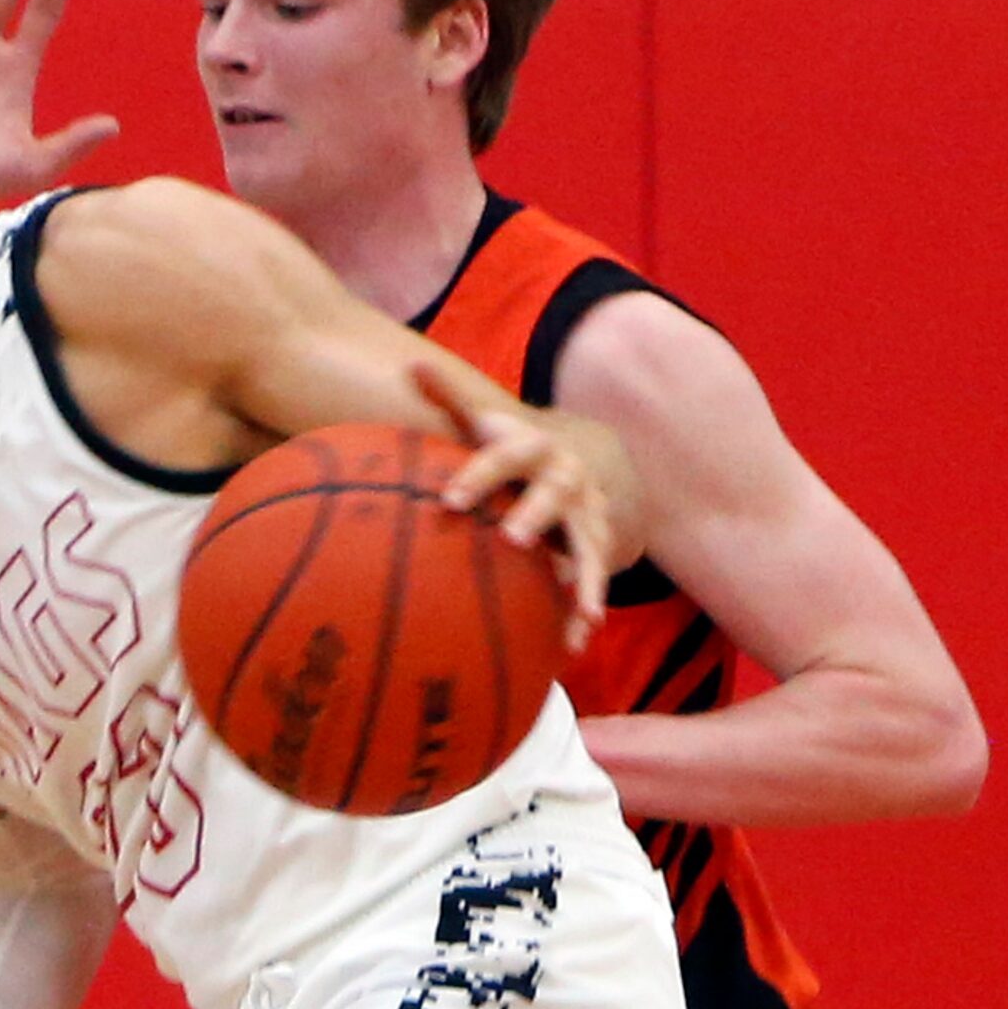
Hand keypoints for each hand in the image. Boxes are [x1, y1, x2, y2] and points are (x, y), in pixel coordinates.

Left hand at [413, 363, 632, 653]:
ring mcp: (588, 512)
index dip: (478, 475)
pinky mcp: (599, 545)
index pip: (503, 457)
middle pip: (555, 493)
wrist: (590, 455)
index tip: (448, 500)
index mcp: (531, 447)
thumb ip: (450, 398)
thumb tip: (408, 364)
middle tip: (512, 541)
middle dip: (537, 514)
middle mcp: (566, 477)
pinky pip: (596, 579)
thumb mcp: (488, 420)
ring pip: (590, 543)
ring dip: (585, 576)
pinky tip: (573, 644)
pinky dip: (585, 611)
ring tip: (580, 610)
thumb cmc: (516, 448)